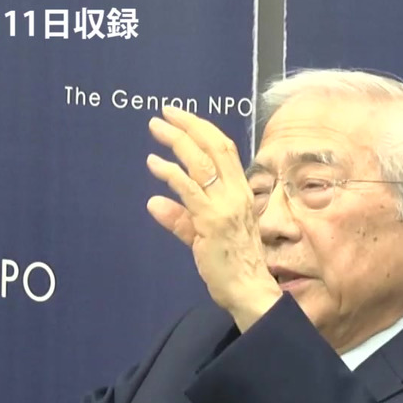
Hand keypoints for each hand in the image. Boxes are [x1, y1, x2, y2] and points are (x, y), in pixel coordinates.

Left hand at [146, 106, 281, 331]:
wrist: (248, 290)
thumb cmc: (232, 265)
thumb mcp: (203, 236)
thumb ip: (180, 219)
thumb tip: (154, 202)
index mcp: (241, 192)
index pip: (224, 150)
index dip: (202, 129)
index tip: (180, 118)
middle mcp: (237, 193)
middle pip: (215, 147)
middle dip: (189, 125)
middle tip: (164, 112)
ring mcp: (225, 206)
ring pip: (201, 162)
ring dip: (177, 141)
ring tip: (155, 128)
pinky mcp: (212, 220)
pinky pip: (189, 189)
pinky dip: (170, 172)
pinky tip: (154, 164)